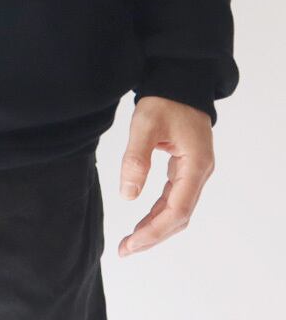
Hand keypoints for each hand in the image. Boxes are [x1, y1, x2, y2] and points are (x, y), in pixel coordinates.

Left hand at [117, 96, 213, 256]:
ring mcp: (195, 170)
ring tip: (131, 241)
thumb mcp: (145, 124)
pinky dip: (159, 211)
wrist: (179, 78)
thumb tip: (128, 195)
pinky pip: (175, 197)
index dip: (154, 230)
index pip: (177, 210)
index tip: (131, 243)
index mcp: (196, 165)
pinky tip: (144, 219)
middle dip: (154, 235)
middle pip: (180, 216)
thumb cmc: (164, 99)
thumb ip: (136, 158)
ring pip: (178, 209)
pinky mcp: (187, 166)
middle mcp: (200, 172)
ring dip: (156, 226)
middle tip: (126, 249)